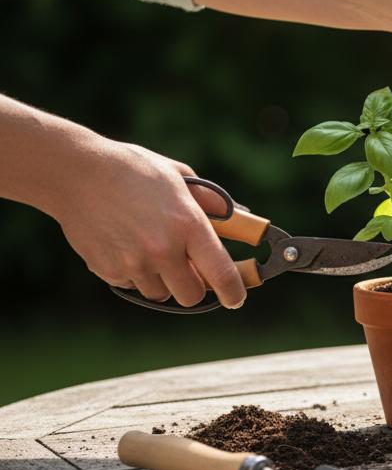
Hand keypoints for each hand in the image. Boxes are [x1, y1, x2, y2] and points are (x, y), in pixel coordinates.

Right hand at [52, 140, 246, 307]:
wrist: (76, 173)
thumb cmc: (133, 170)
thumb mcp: (179, 177)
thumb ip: (210, 201)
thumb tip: (238, 216)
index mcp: (189, 226)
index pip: (221, 275)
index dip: (233, 293)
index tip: (236, 298)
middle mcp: (163, 250)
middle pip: (191, 296)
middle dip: (193, 286)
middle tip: (188, 268)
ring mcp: (133, 264)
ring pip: (160, 293)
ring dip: (162, 279)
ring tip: (150, 247)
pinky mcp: (107, 270)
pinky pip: (131, 285)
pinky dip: (134, 273)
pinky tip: (125, 244)